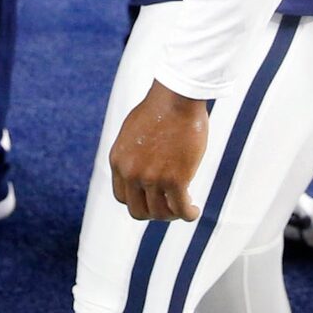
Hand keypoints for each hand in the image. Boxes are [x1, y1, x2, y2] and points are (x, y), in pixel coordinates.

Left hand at [106, 81, 211, 221]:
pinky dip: (188, 214)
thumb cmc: (160, 109)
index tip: (152, 198)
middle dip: (154, 212)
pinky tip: (194, 210)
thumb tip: (145, 167)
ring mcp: (152, 178)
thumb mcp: (134, 133)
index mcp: (119, 162)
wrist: (176, 98)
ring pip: (160, 213)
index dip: (138, 201)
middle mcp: (132, 173)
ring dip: (172, 214)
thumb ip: (134, 154)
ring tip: (184, 208)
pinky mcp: (175, 180)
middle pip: (138, 211)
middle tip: (169, 207)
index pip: (122, 197)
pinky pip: (181, 209)